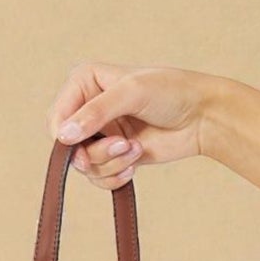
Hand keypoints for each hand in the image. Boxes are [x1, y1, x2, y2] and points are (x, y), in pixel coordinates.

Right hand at [47, 62, 218, 188]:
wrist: (202, 117)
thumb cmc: (171, 92)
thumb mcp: (132, 93)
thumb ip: (96, 112)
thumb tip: (63, 136)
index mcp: (85, 83)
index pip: (57, 117)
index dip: (65, 136)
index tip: (82, 143)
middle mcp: (88, 109)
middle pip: (67, 147)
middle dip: (93, 152)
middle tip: (121, 145)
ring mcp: (100, 134)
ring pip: (84, 165)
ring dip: (110, 163)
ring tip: (135, 150)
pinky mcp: (113, 156)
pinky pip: (98, 178)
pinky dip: (114, 177)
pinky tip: (133, 167)